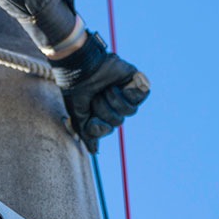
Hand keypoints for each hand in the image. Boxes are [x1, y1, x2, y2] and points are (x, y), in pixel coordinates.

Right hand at [49, 32, 149, 152]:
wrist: (79, 67)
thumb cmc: (76, 89)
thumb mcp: (78, 116)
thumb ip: (87, 133)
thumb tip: (94, 151)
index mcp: (101, 108)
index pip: (108, 127)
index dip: (101, 128)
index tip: (93, 121)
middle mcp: (113, 100)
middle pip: (119, 120)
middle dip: (105, 111)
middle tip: (95, 97)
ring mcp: (125, 90)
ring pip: (131, 110)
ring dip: (115, 102)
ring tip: (105, 89)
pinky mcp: (135, 79)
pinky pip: (142, 95)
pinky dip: (129, 93)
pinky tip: (117, 86)